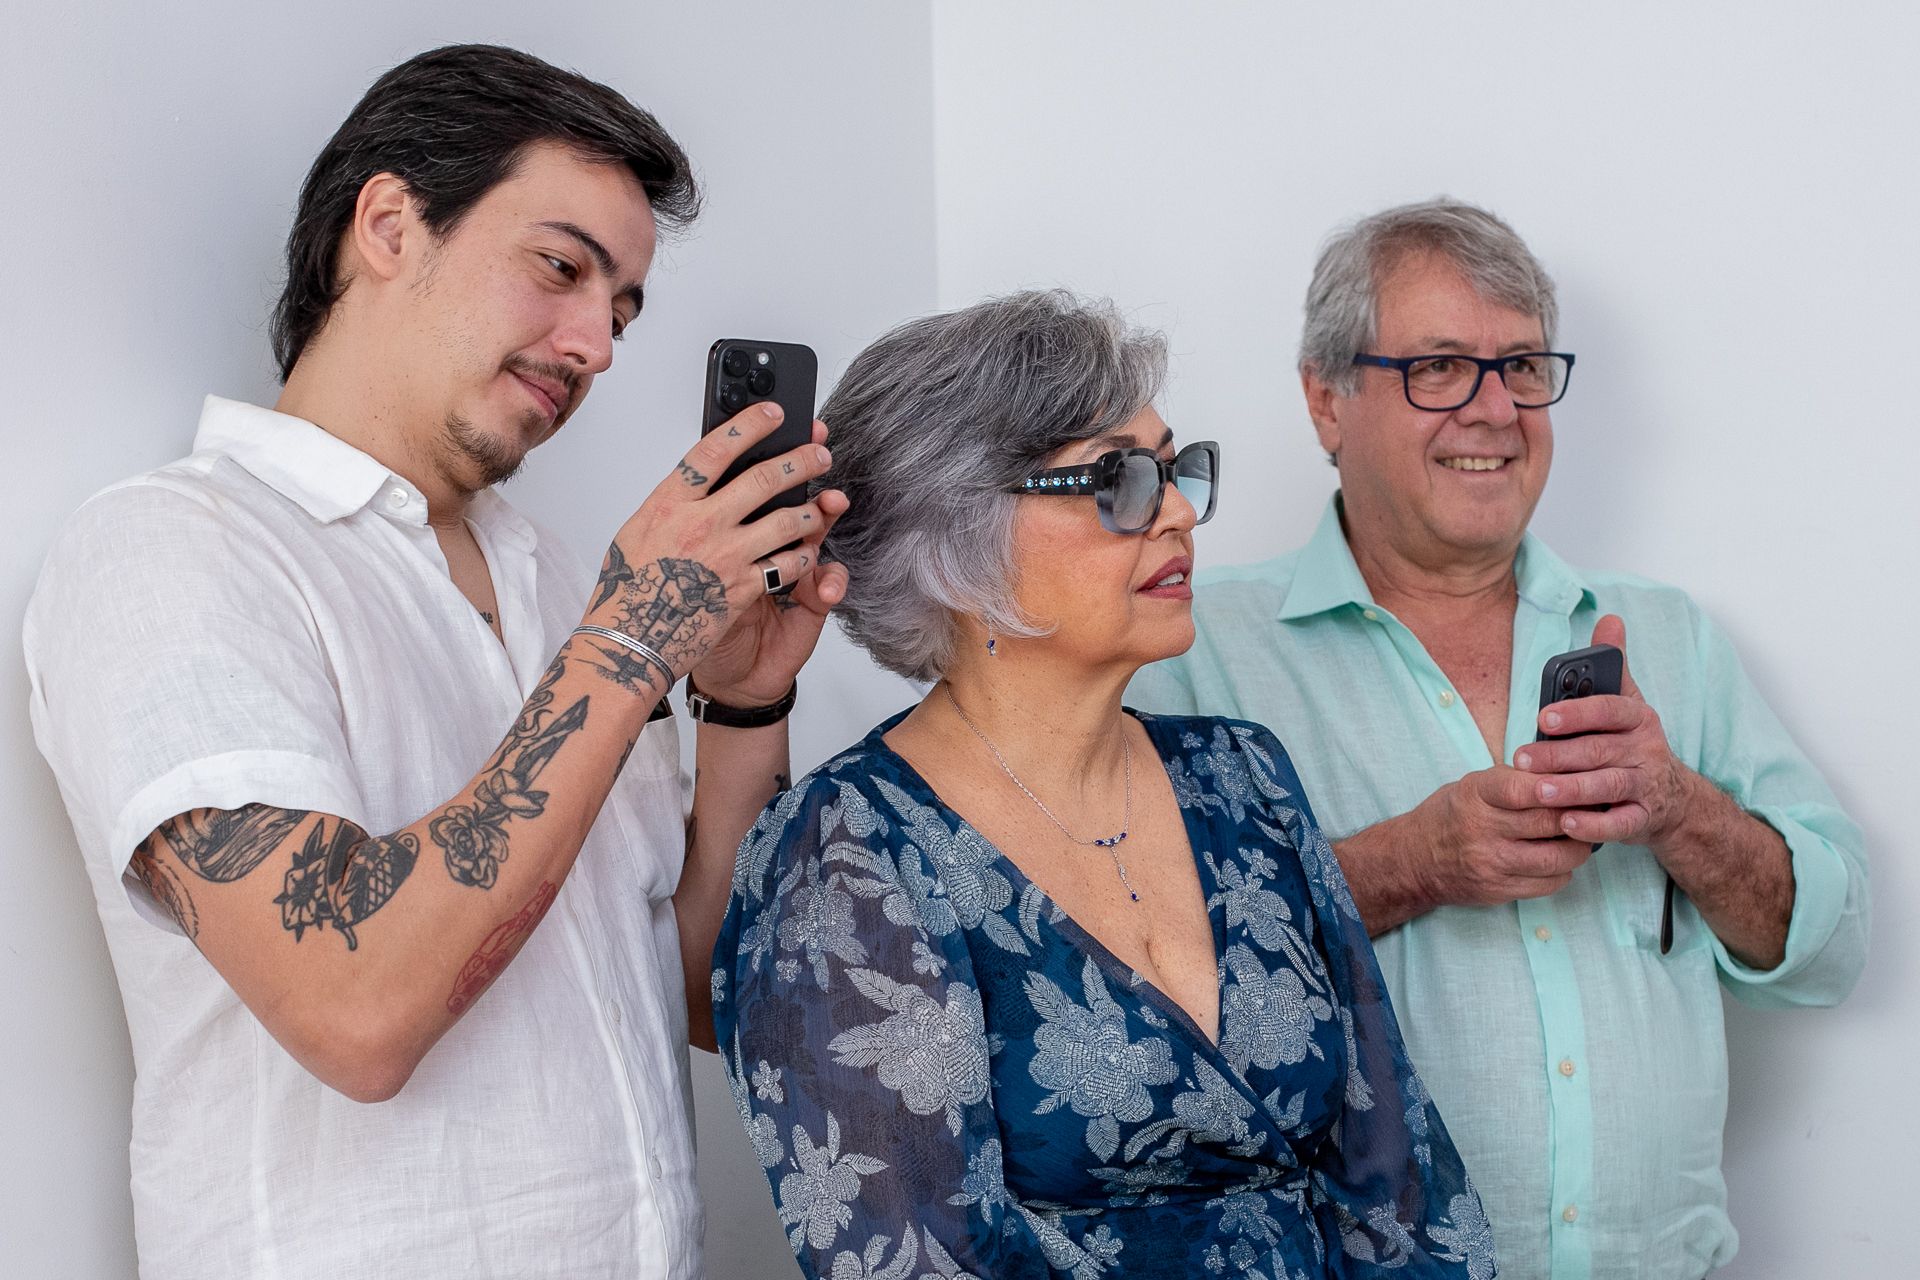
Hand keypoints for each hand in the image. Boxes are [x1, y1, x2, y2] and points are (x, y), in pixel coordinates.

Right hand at [578, 404, 842, 693]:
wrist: (629, 645)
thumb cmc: (626, 592)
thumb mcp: (638, 533)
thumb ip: (672, 505)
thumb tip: (701, 481)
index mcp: (669, 503)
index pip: (714, 449)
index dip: (750, 425)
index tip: (774, 413)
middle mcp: (699, 524)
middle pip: (762, 478)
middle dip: (800, 460)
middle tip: (820, 452)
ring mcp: (725, 556)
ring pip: (785, 520)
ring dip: (810, 511)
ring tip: (820, 506)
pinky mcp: (742, 589)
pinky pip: (787, 565)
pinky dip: (803, 556)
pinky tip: (808, 552)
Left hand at [692, 473, 849, 706]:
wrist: (722, 676)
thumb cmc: (696, 621)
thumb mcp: (682, 567)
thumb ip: (694, 532)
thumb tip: (697, 496)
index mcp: (731, 530)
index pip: (749, 483)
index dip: (759, 452)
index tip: (775, 423)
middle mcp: (764, 542)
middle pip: (788, 494)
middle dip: (804, 471)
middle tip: (816, 453)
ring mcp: (793, 569)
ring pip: (816, 531)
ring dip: (824, 517)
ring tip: (830, 506)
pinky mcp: (813, 601)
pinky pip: (829, 582)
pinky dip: (830, 580)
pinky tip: (827, 583)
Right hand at [1404, 766, 1599, 906]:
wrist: (1416, 860)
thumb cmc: (1453, 815)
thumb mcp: (1472, 785)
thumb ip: (1514, 781)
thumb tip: (1566, 775)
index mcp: (1475, 795)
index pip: (1523, 788)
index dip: (1558, 786)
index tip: (1580, 782)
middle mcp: (1481, 829)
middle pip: (1547, 822)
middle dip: (1579, 814)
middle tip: (1596, 808)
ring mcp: (1490, 863)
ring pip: (1556, 858)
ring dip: (1579, 847)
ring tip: (1582, 836)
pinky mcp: (1499, 890)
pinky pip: (1549, 884)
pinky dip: (1564, 870)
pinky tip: (1560, 859)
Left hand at [1511, 615, 1694, 849]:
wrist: (1673, 797)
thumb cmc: (1634, 745)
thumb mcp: (1627, 703)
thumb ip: (1612, 667)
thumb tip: (1609, 619)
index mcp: (1638, 718)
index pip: (1609, 709)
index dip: (1577, 713)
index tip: (1543, 716)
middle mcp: (1646, 750)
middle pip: (1600, 751)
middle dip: (1559, 755)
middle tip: (1522, 758)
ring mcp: (1647, 786)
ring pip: (1609, 787)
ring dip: (1573, 790)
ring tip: (1541, 791)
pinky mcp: (1644, 819)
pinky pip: (1621, 824)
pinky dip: (1596, 826)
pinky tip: (1568, 825)